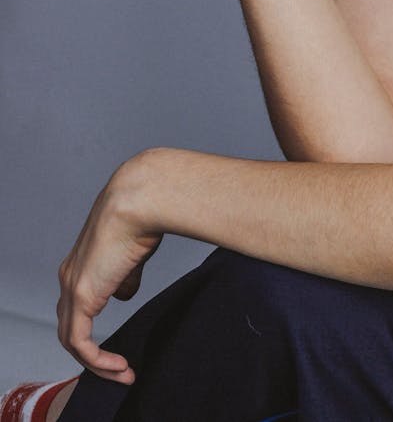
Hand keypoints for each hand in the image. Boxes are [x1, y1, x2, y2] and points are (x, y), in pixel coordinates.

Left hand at [57, 159, 161, 383]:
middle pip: (69, 327)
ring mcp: (72, 286)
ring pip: (71, 338)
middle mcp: (69, 276)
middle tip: (119, 368)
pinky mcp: (82, 296)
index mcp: (81, 263)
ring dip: (95, 362)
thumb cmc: (143, 215)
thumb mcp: (134, 253)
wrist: (139, 199)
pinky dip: (98, 360)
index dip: (93, 330)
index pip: (76, 307)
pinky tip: (120, 366)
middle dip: (92, 353)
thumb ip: (126, 277)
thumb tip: (124, 295)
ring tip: (122, 373)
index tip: (119, 344)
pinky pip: (80, 342)